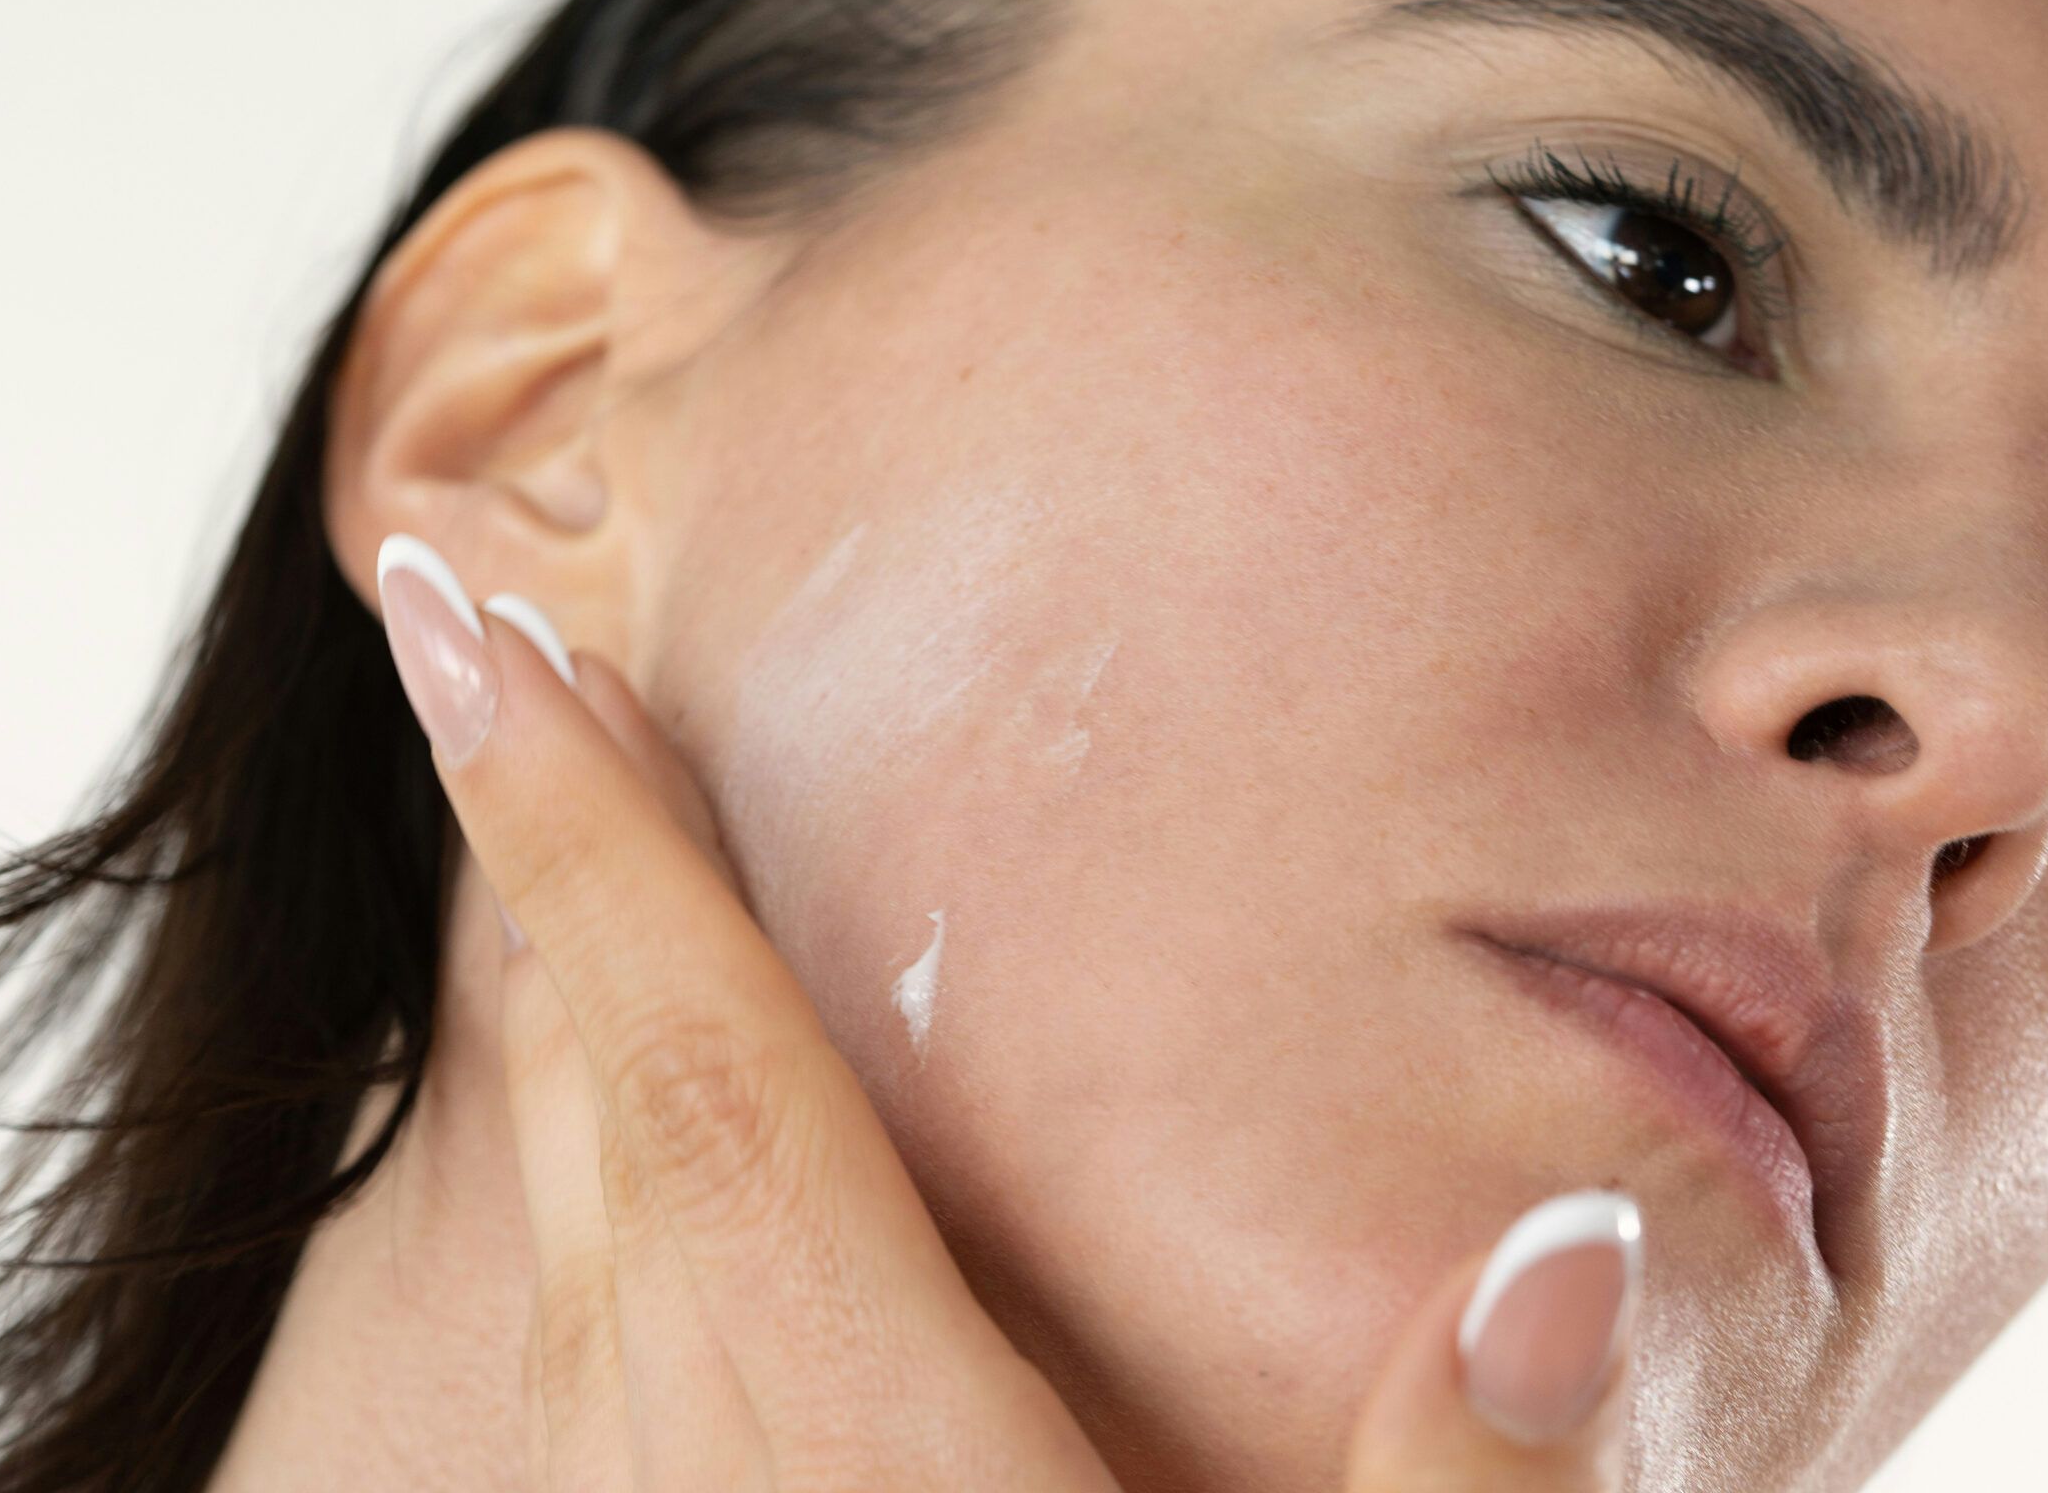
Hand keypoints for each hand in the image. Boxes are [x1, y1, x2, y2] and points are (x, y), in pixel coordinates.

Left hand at [372, 532, 1646, 1489]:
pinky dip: (611, 1200)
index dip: (597, 849)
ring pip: (576, 1241)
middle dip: (543, 883)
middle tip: (486, 655)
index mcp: (889, 1474)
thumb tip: (1564, 1247)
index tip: (483, 637)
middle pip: (598, 1134)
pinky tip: (659, 1168)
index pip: (713, 1090)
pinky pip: (612, 1357)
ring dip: (562, 1030)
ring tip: (569, 858)